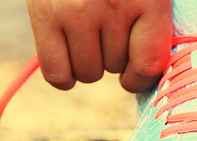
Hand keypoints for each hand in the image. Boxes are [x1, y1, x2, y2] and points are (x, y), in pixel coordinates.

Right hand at [26, 0, 171, 92]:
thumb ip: (151, 22)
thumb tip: (149, 75)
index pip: (148, 64)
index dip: (142, 77)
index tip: (136, 73)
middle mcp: (112, 4)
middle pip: (116, 67)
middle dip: (114, 55)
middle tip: (108, 31)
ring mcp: (75, 11)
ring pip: (88, 72)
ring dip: (89, 62)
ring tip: (88, 35)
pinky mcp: (45, 14)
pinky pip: (56, 72)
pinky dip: (63, 77)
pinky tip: (68, 63)